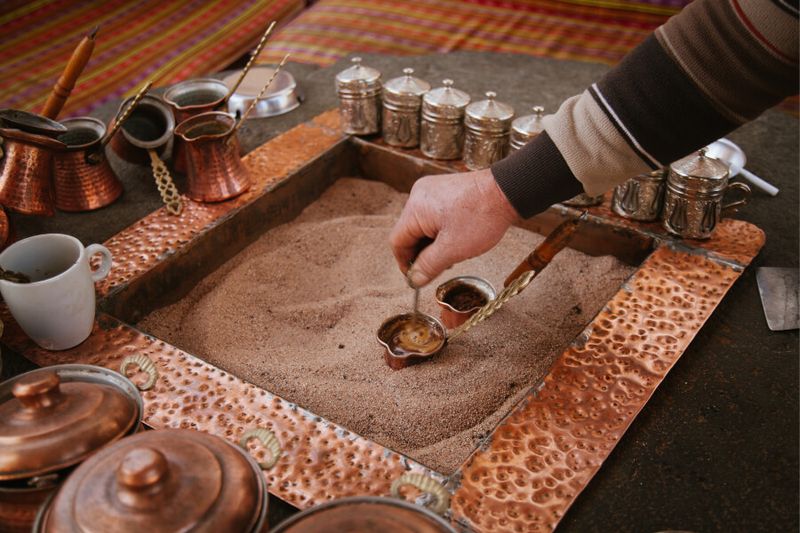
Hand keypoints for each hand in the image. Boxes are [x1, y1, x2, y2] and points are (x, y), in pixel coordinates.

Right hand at [389, 168, 518, 286]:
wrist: (507, 191)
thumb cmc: (482, 216)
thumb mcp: (453, 249)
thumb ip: (429, 266)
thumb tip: (414, 280)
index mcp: (415, 208)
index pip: (397, 241)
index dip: (405, 263)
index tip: (417, 277)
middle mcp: (419, 195)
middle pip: (409, 232)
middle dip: (422, 253)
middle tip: (439, 267)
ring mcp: (431, 190)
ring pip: (422, 225)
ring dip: (432, 243)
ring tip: (452, 252)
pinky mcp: (443, 189)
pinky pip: (432, 215)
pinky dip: (440, 230)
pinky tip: (456, 238)